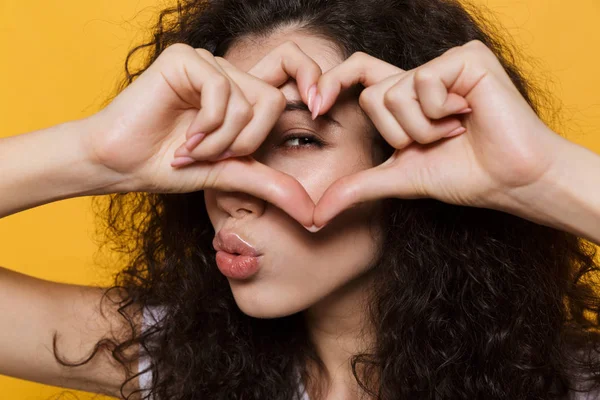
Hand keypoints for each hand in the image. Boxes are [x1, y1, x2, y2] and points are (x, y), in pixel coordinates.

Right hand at [82, 42, 320, 226]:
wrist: (119, 164)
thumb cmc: (168, 166)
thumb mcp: (230, 175)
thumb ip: (270, 185)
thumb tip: (313, 214)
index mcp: (240, 95)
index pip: (292, 78)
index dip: (313, 82)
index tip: (320, 108)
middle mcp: (226, 74)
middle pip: (271, 101)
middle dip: (245, 142)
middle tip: (214, 156)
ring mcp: (206, 63)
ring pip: (246, 101)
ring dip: (221, 142)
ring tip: (192, 151)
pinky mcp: (185, 59)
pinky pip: (219, 92)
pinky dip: (207, 127)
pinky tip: (185, 139)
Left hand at [310, 40, 563, 228]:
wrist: (509, 180)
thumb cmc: (463, 175)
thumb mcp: (399, 179)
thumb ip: (356, 188)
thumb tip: (314, 217)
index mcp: (406, 98)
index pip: (357, 73)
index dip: (331, 82)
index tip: (314, 107)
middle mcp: (421, 76)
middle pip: (371, 95)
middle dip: (398, 135)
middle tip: (435, 141)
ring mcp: (444, 64)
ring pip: (395, 93)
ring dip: (422, 129)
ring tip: (455, 131)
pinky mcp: (465, 58)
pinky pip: (423, 83)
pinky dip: (439, 113)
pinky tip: (468, 116)